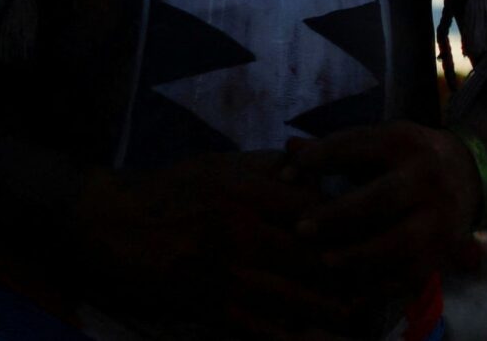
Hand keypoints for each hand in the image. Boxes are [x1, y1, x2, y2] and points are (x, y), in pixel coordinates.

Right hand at [72, 154, 341, 337]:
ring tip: (352, 318)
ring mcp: (222, 274)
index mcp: (244, 192)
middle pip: (310, 261)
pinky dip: (288, 337)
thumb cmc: (174, 189)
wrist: (114, 224)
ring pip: (291, 301)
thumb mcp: (221, 163)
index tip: (366, 239)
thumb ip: (271, 166)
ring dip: (326, 313)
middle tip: (372, 286)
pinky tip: (309, 339)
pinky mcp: (207, 306)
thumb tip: (316, 173)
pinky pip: (258, 329)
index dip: (345, 230)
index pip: (313, 214)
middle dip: (345, 277)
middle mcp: (237, 233)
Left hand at [283, 123, 482, 303]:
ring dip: (359, 256)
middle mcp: (426, 177)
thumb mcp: (378, 141)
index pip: (356, 147)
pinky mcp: (445, 249)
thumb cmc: (407, 157)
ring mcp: (440, 216)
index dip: (318, 161)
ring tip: (326, 262)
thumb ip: (334, 147)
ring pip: (400, 243)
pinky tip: (352, 291)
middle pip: (381, 200)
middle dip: (338, 216)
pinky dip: (381, 286)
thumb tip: (289, 147)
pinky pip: (413, 274)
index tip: (284, 176)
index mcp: (404, 142)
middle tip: (301, 229)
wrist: (471, 173)